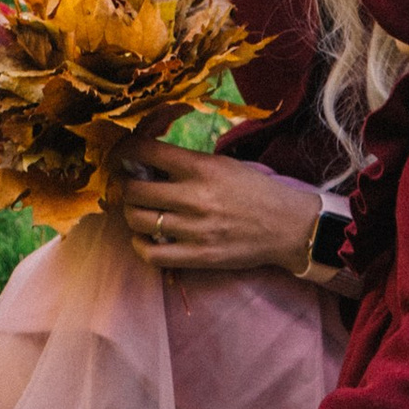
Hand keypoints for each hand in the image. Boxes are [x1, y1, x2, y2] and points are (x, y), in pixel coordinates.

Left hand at [120, 141, 317, 275]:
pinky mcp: (198, 257)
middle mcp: (194, 197)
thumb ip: (186, 163)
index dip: (124, 151)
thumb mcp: (223, 164)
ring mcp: (195, 230)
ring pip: (137, 220)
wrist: (287, 226)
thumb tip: (145, 162)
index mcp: (201, 167)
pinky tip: (146, 237)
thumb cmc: (255, 190)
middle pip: (134, 189)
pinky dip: (140, 245)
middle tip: (128, 184)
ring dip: (131, 213)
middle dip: (124, 184)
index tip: (121, 155)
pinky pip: (152, 254)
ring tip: (139, 209)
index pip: (145, 152)